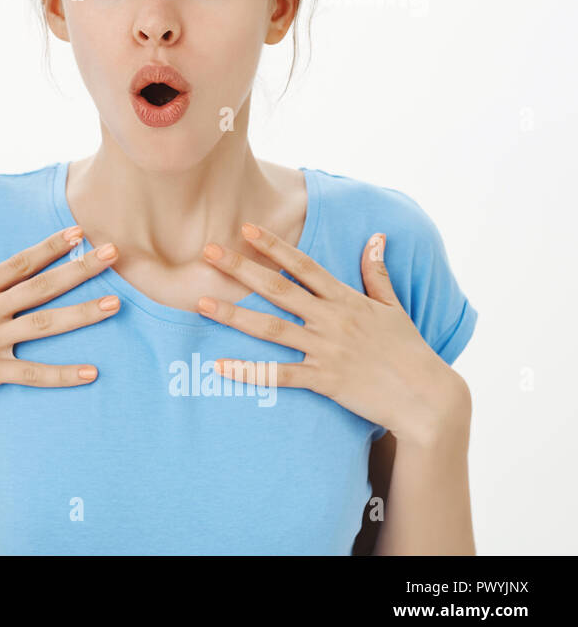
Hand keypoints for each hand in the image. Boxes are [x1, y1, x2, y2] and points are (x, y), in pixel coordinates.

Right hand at [0, 218, 122, 420]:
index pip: (18, 263)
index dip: (50, 247)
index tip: (78, 231)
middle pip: (42, 285)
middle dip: (81, 268)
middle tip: (115, 253)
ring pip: (44, 324)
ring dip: (82, 314)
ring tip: (115, 304)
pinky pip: (31, 374)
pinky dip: (62, 374)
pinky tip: (91, 373)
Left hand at [194, 223, 468, 446]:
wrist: (426, 397)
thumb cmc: (409, 351)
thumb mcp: (394, 307)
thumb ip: (378, 273)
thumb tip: (377, 238)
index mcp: (346, 299)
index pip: (303, 266)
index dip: (274, 246)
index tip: (246, 228)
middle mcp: (332, 320)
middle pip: (278, 290)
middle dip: (240, 269)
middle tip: (207, 253)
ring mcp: (326, 349)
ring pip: (271, 329)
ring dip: (234, 315)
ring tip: (200, 304)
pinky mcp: (324, 380)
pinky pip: (280, 375)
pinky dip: (249, 372)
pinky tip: (220, 366)